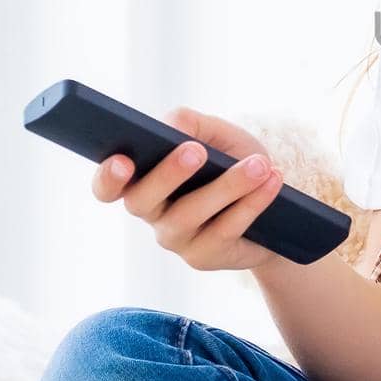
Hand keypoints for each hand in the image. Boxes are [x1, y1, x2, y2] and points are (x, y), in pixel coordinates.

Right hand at [91, 106, 282, 272]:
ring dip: (227, 186)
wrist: (273, 205)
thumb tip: (172, 124)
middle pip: (143, 200)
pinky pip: (225, 229)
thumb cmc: (232, 162)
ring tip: (260, 165)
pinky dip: (251, 203)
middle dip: (168, 174)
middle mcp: (152, 212)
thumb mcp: (217, 136)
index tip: (121, 160)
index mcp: (142, 180)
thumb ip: (192, 124)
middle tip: (195, 151)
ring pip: (190, 215)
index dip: (108, 177)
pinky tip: (272, 181)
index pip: (108, 187)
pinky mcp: (205, 256)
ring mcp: (176, 239)